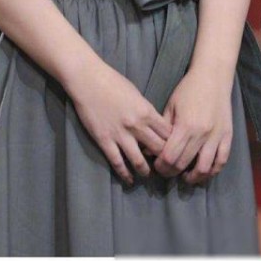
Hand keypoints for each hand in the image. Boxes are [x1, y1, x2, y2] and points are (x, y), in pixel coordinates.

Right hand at [68, 60, 172, 185]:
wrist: (88, 80)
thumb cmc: (112, 81)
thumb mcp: (136, 93)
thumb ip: (146, 110)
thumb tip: (153, 124)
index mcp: (146, 111)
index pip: (167, 134)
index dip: (173, 143)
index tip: (173, 149)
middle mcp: (136, 126)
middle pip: (157, 149)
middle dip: (163, 159)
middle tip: (164, 165)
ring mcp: (120, 135)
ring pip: (139, 161)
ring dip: (145, 170)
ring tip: (147, 174)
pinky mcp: (105, 141)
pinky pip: (117, 162)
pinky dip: (125, 174)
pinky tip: (129, 179)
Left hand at [153, 67, 232, 182]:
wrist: (213, 77)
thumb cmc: (188, 89)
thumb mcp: (171, 105)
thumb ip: (163, 128)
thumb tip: (149, 148)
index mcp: (185, 126)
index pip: (171, 156)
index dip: (162, 166)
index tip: (157, 166)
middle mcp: (202, 134)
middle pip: (185, 164)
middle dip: (173, 171)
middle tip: (167, 171)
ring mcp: (216, 136)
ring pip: (204, 168)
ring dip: (193, 177)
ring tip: (185, 176)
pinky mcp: (227, 136)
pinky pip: (222, 161)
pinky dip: (213, 171)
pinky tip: (204, 171)